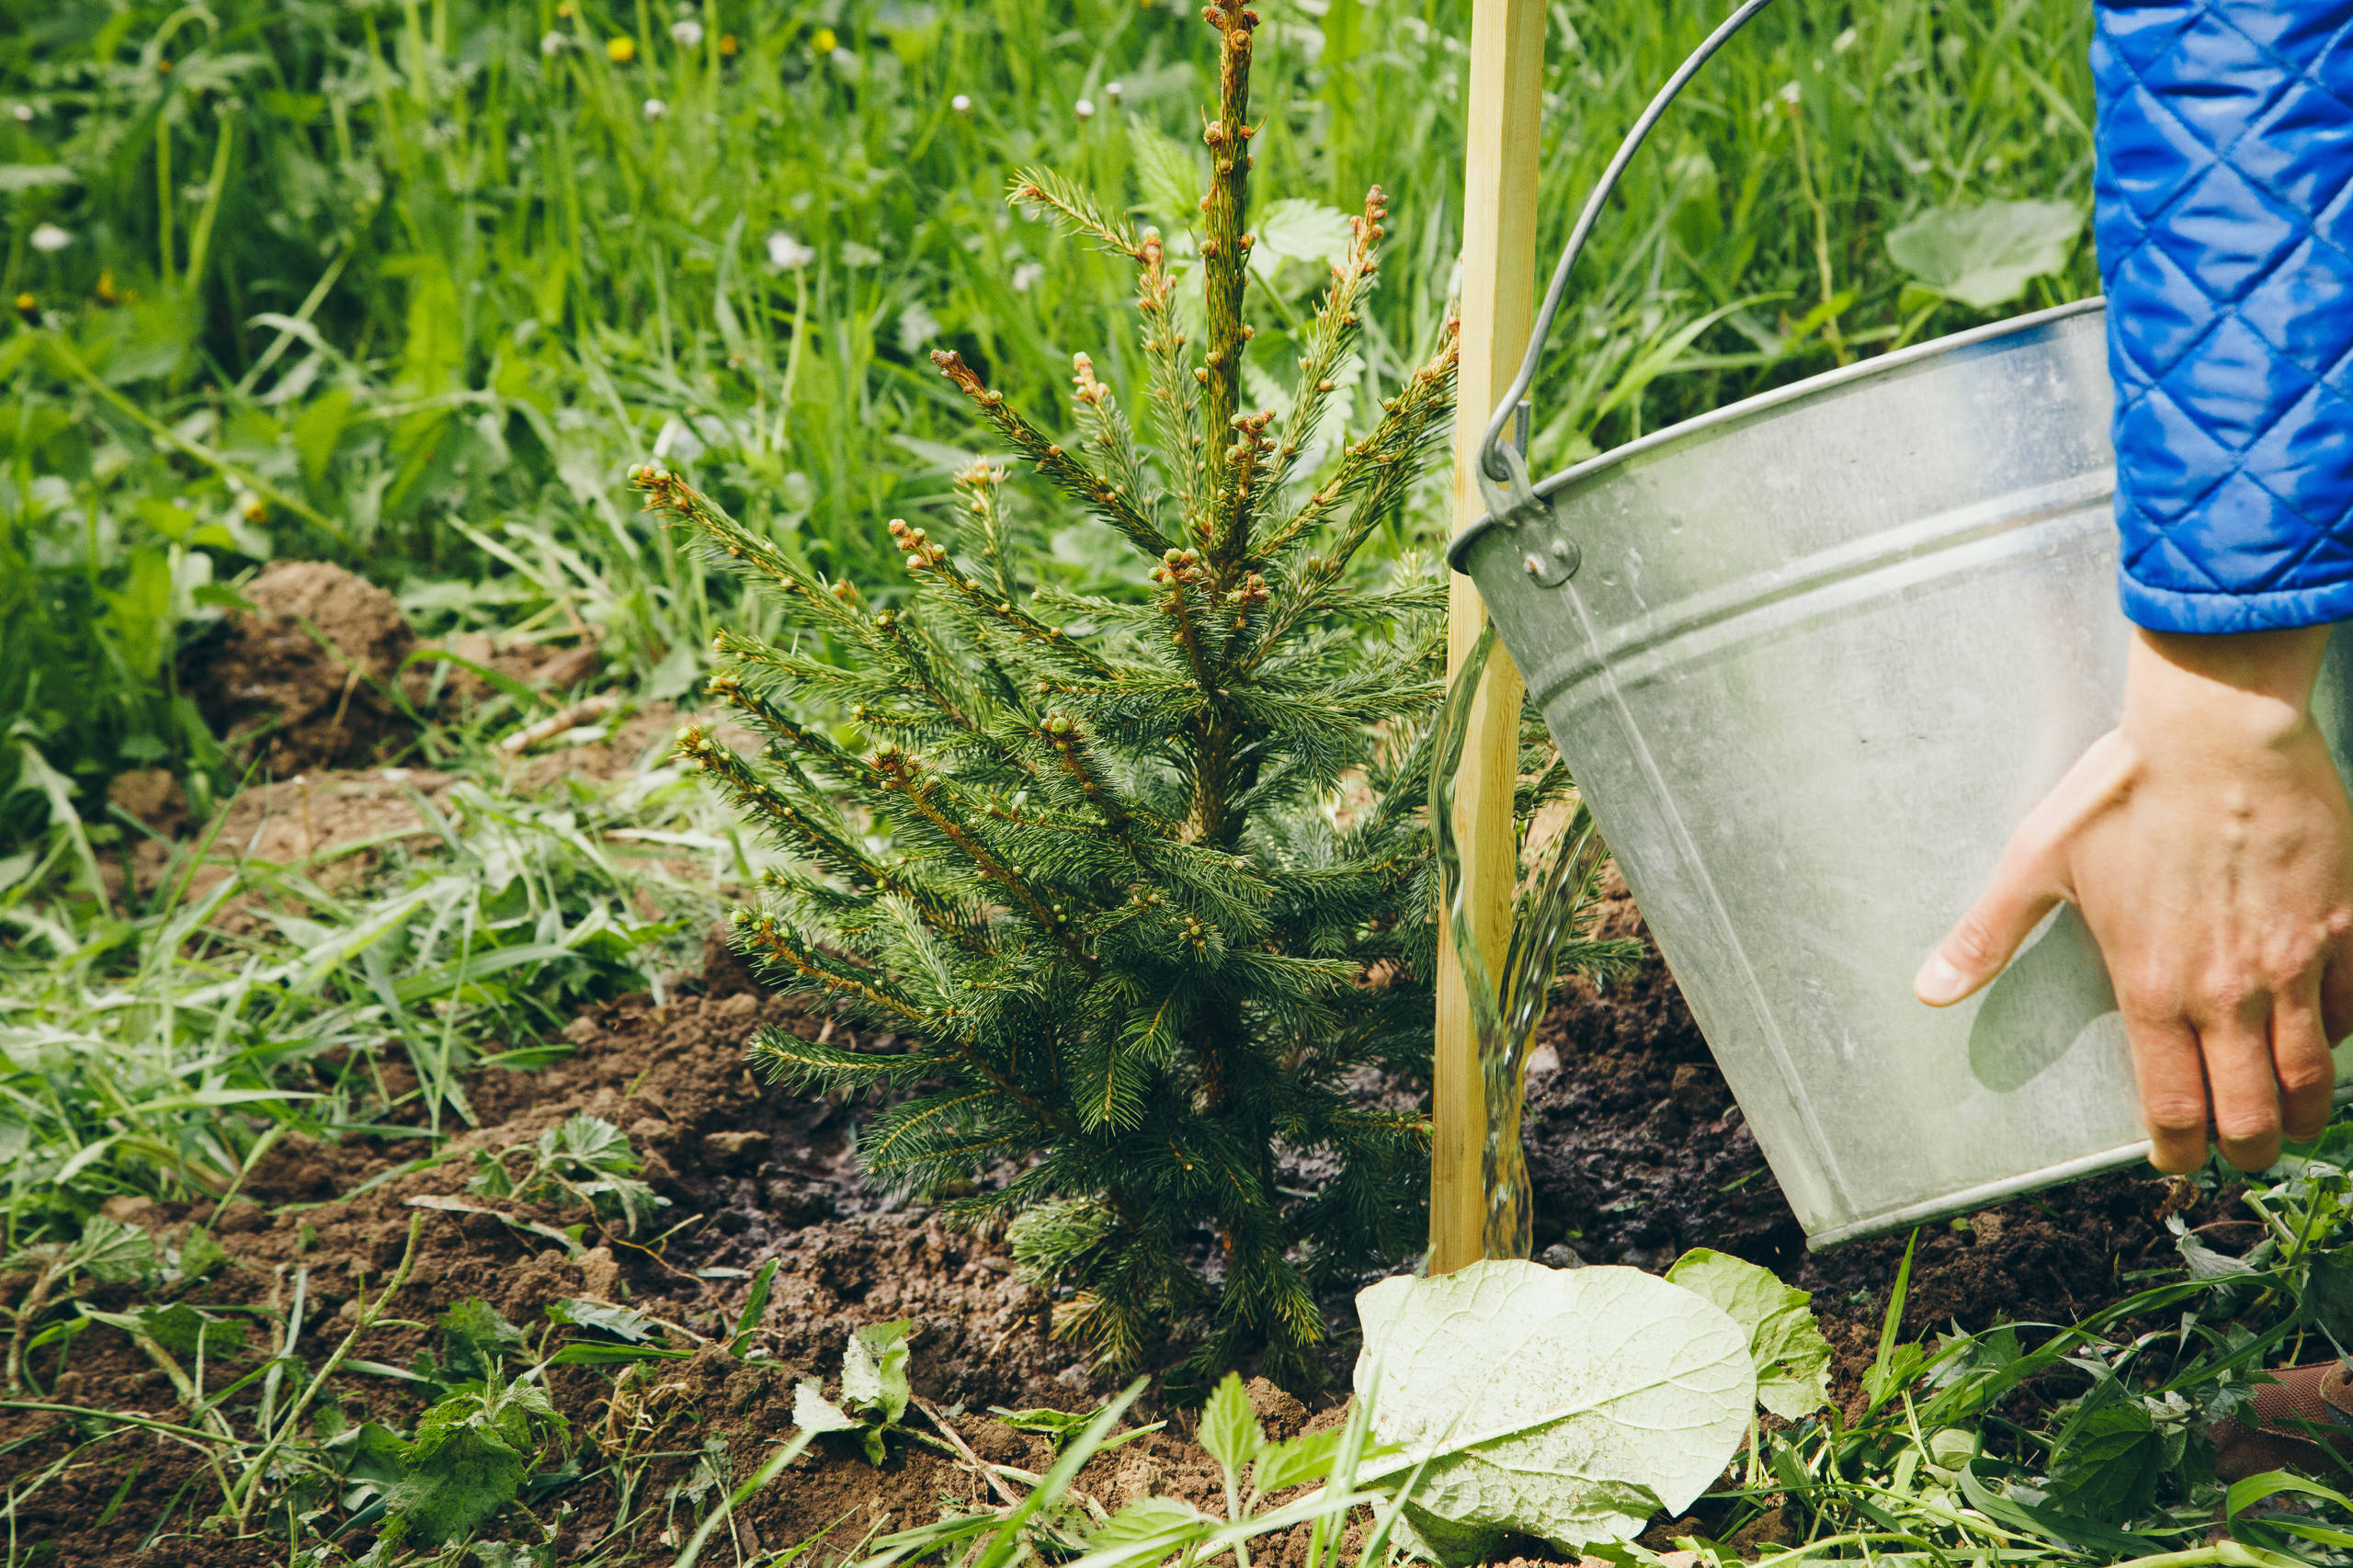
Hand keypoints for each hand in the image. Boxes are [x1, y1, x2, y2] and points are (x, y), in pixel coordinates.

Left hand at [1915, 625, 2352, 1173]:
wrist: (2218, 731)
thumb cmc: (2123, 790)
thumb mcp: (2037, 860)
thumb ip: (1988, 935)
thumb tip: (1928, 989)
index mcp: (2152, 986)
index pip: (2172, 1105)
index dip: (2177, 1149)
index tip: (2176, 1160)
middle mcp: (2228, 991)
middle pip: (2253, 1112)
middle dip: (2246, 1150)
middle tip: (2241, 1154)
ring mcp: (2295, 963)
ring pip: (2312, 1076)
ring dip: (2301, 1112)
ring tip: (2290, 1121)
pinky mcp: (2345, 926)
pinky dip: (2338, 1038)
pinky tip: (2322, 1039)